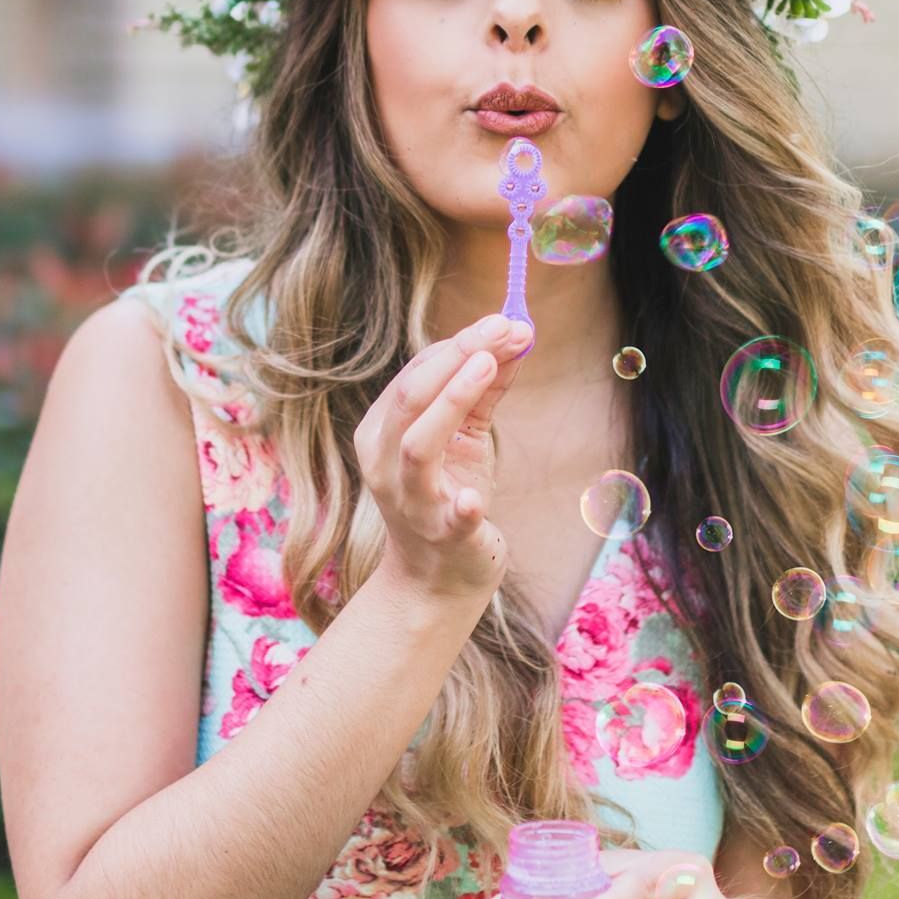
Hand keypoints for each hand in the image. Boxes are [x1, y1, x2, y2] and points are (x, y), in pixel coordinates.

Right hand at [354, 312, 531, 604]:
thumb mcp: (465, 436)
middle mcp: (385, 463)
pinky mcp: (442, 537)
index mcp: (382, 432)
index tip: (504, 321)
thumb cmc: (449, 493)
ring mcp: (411, 501)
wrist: (438, 578)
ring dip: (452, 400)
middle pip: (411, 398)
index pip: (415, 374)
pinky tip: (472, 499)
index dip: (460, 342)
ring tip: (487, 366)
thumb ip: (486, 389)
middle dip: (456, 357)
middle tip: (501, 328)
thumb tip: (516, 333)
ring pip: (418, 445)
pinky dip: (459, 508)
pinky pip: (448, 519)